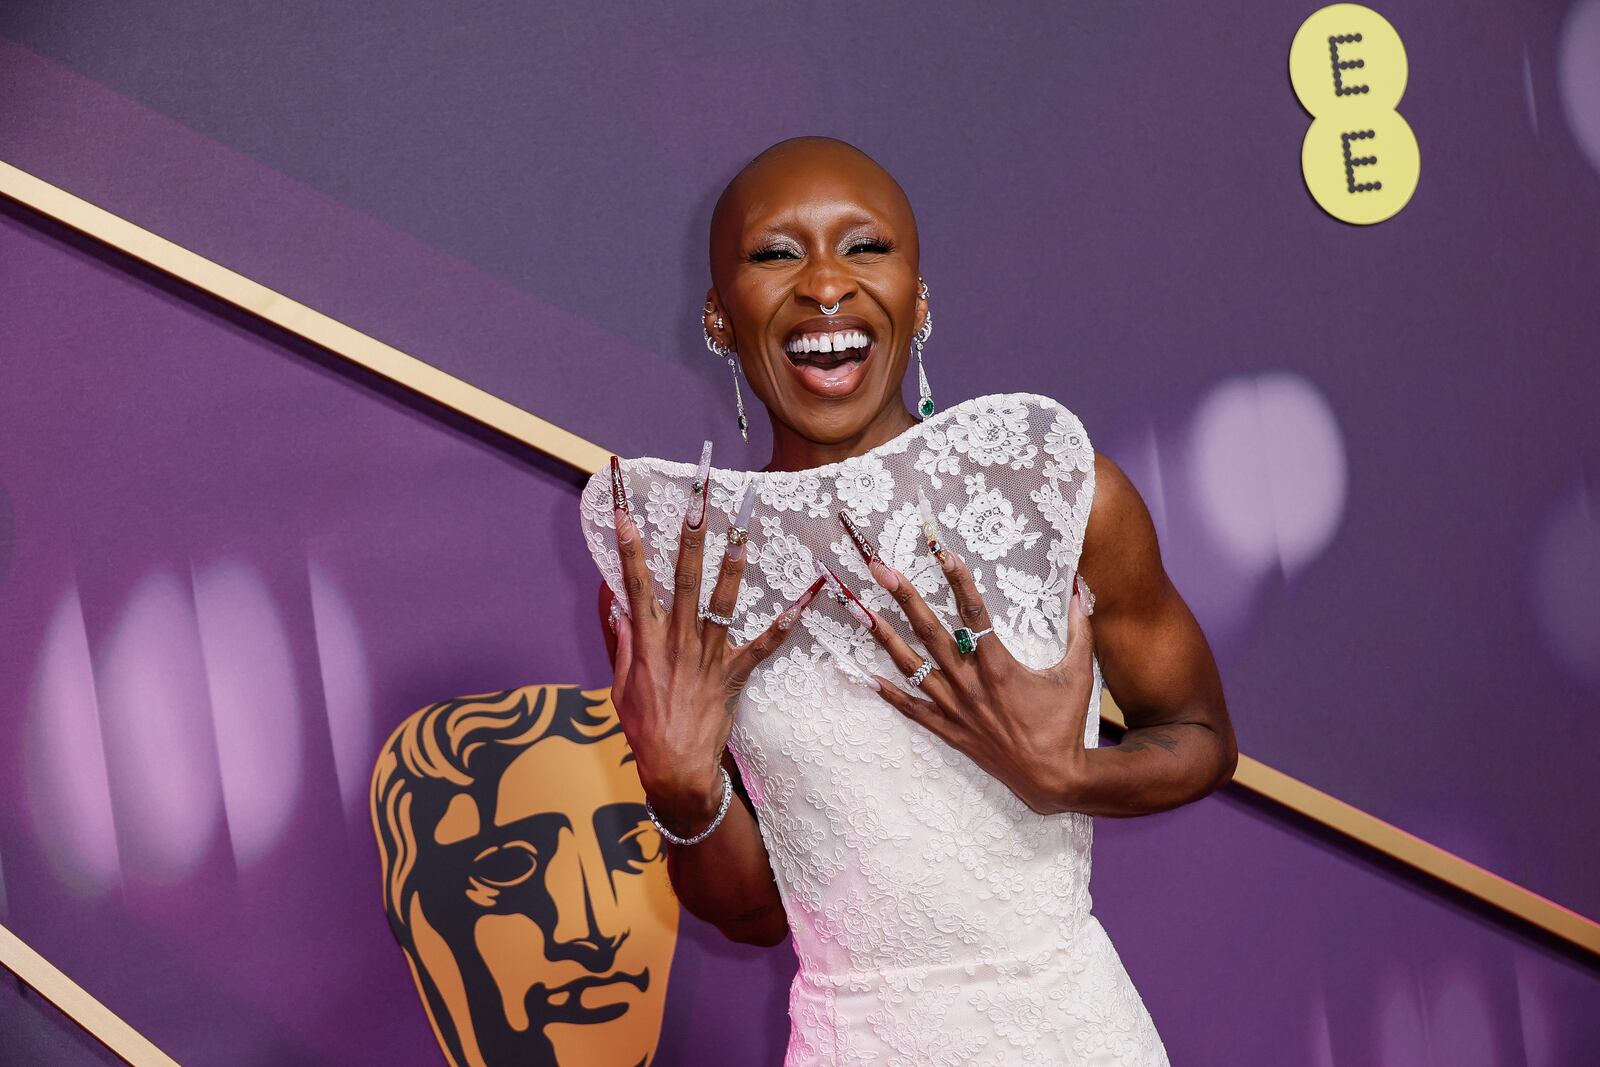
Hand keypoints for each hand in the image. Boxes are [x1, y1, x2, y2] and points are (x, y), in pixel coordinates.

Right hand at [607, 455, 821, 835]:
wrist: (675, 767)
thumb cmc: (644, 728)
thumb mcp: (620, 686)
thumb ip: (621, 643)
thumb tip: (618, 607)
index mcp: (646, 641)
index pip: (635, 585)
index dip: (629, 549)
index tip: (624, 516)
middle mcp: (677, 640)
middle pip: (684, 579)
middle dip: (690, 538)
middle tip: (697, 504)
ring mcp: (708, 655)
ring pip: (722, 601)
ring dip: (733, 565)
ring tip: (743, 534)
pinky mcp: (734, 673)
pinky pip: (763, 646)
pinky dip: (783, 625)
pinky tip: (803, 603)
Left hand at [855, 545, 1096, 815]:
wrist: (1054, 778)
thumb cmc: (1065, 724)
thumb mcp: (1078, 674)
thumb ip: (1079, 630)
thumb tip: (1081, 589)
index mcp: (999, 666)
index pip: (973, 613)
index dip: (958, 580)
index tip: (942, 553)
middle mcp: (970, 684)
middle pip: (930, 632)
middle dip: (905, 597)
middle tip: (882, 569)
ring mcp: (955, 709)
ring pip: (912, 667)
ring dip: (886, 638)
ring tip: (862, 612)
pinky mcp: (949, 731)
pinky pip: (912, 710)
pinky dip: (890, 694)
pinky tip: (867, 677)